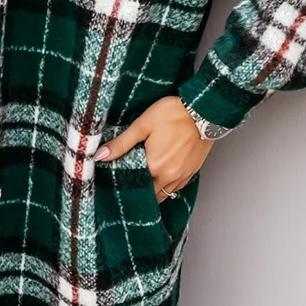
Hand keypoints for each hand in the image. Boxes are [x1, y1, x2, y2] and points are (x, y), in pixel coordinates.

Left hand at [94, 96, 214, 201]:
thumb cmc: (174, 114)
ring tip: (143, 184)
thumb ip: (121, 143)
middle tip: (129, 184)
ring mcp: (183, 176)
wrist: (205, 110)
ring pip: (164, 194)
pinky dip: (167, 187)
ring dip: (153, 192)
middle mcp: (169, 176)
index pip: (134, 185)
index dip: (124, 185)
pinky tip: (161, 178)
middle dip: (139, 191)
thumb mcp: (143, 125)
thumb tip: (100, 156)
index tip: (117, 183)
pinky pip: (176, 187)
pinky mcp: (192, 171)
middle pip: (150, 194)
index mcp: (155, 167)